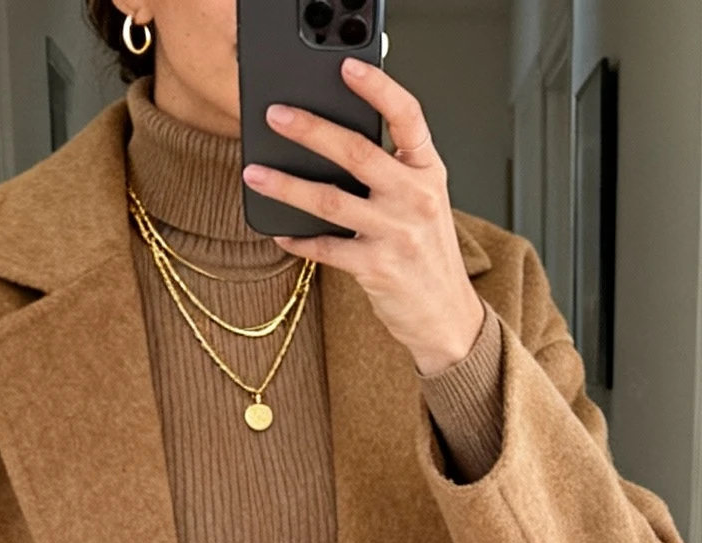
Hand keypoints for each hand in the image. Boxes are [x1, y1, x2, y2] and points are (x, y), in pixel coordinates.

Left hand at [243, 59, 485, 377]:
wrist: (446, 314)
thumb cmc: (428, 253)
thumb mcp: (424, 201)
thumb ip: (394, 170)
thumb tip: (334, 143)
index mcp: (428, 170)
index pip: (407, 116)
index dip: (378, 88)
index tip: (347, 68)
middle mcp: (415, 197)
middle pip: (356, 152)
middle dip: (311, 130)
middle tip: (277, 116)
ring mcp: (396, 233)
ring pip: (330, 200)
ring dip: (287, 185)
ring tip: (255, 173)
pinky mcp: (376, 267)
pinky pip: (326, 248)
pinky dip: (298, 240)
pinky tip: (278, 230)